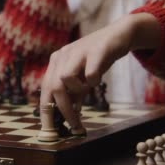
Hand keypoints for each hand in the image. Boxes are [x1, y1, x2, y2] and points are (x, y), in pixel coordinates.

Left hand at [39, 13, 160, 126]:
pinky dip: (93, 81)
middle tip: (73, 124)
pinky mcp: (95, 50)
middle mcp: (63, 55)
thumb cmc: (98, 59)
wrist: (119, 36)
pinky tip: (97, 79)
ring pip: (65, 78)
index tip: (50, 129)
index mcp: (56, 62)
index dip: (46, 110)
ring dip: (77, 91)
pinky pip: (90, 73)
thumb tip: (70, 115)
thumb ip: (75, 94)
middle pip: (54, 86)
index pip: (45, 89)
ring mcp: (77, 51)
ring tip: (87, 89)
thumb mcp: (83, 77)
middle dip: (62, 109)